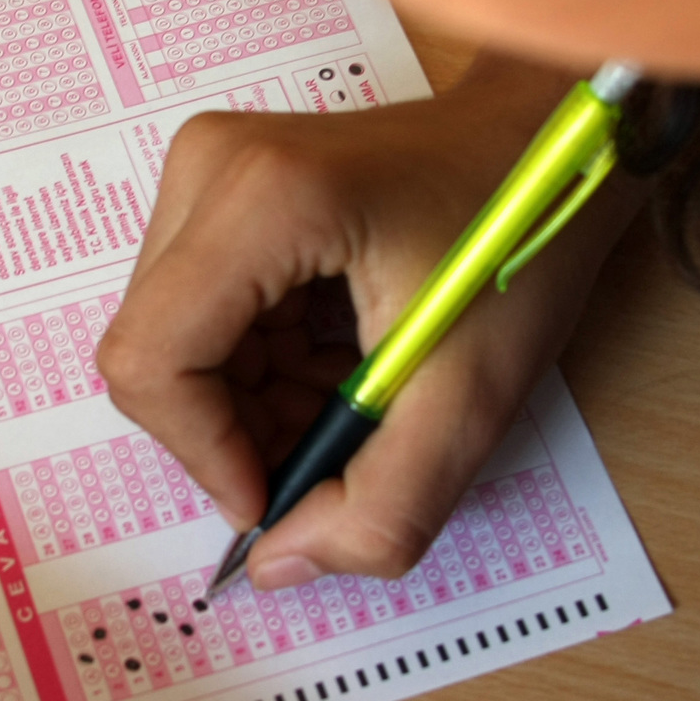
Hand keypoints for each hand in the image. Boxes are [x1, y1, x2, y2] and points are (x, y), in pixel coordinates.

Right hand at [96, 55, 640, 590]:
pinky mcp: (219, 184)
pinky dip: (260, 366)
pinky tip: (336, 360)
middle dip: (237, 431)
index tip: (276, 494)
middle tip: (338, 446)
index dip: (205, 453)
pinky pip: (200, 314)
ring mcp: (209, 168)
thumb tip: (280, 560)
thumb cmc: (523, 235)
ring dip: (253, 403)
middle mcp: (213, 166)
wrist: (545, 139)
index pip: (154, 360)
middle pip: (158, 355)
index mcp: (266, 199)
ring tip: (353, 397)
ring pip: (175, 343)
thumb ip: (383, 508)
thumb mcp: (474, 398)